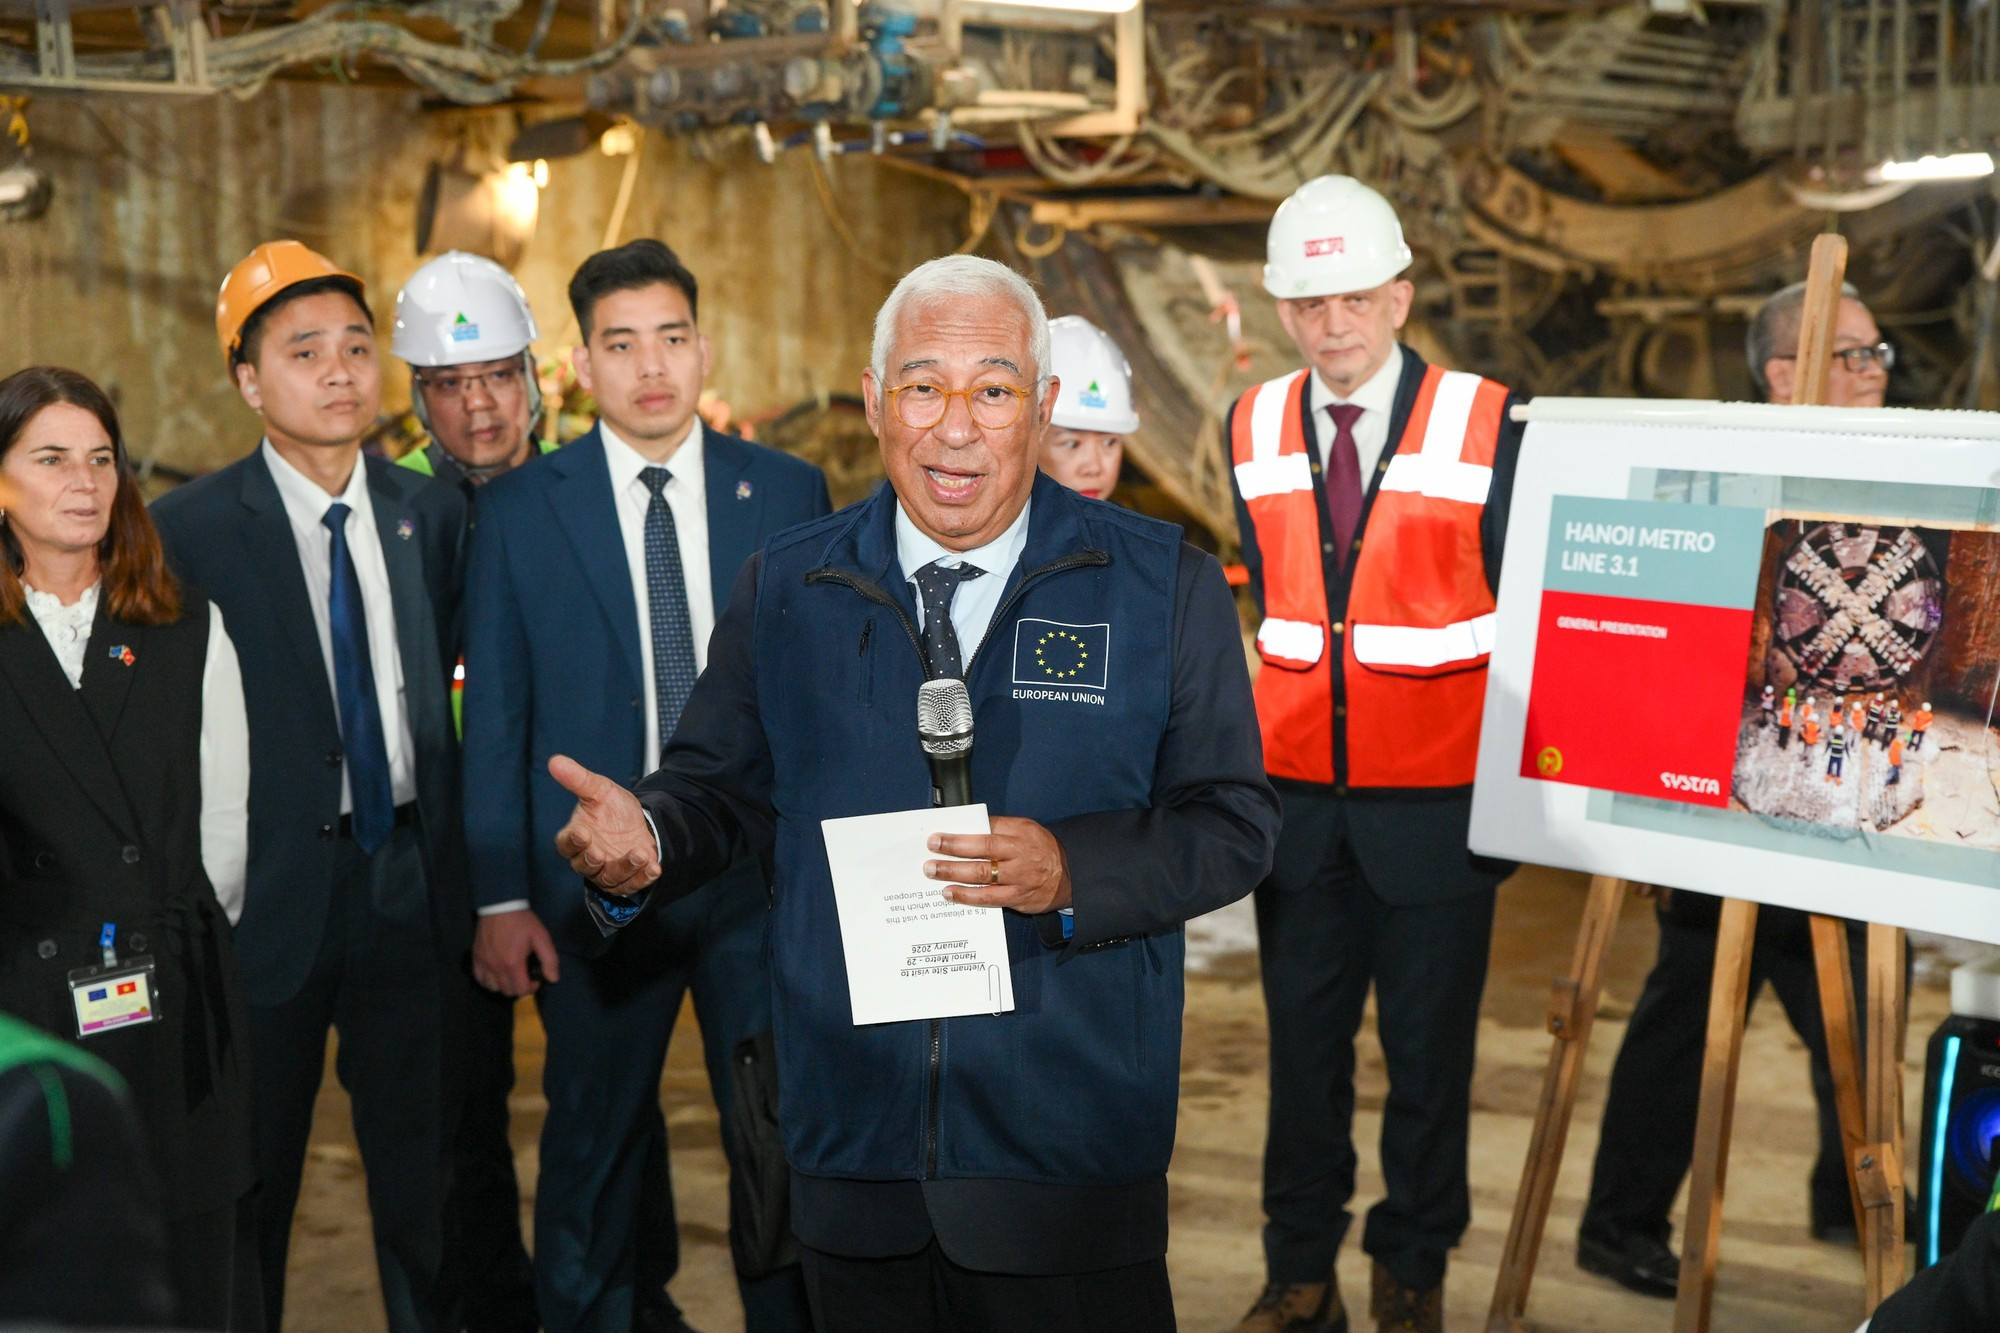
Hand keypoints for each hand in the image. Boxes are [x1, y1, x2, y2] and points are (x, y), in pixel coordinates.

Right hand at [472, 909, 560, 995]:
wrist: (500, 906)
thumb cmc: (523, 922)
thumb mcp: (541, 937)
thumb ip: (549, 960)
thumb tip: (553, 979)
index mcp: (513, 963)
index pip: (521, 990)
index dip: (531, 988)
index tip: (535, 978)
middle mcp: (496, 967)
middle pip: (507, 991)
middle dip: (518, 988)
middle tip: (524, 976)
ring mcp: (484, 963)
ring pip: (492, 988)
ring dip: (503, 986)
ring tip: (511, 975)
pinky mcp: (476, 958)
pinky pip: (479, 979)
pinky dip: (488, 981)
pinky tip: (496, 974)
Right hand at [550, 754, 661, 894]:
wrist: (640, 822)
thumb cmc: (613, 808)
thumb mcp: (600, 789)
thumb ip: (578, 779)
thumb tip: (555, 761)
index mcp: (577, 836)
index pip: (566, 844)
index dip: (572, 841)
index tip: (581, 833)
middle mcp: (589, 857)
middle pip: (584, 866)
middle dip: (592, 861)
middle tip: (601, 852)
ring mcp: (607, 871)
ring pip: (609, 878)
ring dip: (624, 868)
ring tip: (639, 854)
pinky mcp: (626, 880)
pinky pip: (631, 885)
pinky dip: (642, 878)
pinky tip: (653, 867)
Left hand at [923, 816, 1071, 914]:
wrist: (1070, 876)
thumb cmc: (1042, 850)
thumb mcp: (1025, 829)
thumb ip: (999, 829)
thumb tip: (966, 828)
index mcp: (1020, 833)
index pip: (986, 830)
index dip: (961, 835)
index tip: (938, 836)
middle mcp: (1019, 855)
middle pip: (982, 852)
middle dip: (953, 851)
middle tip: (930, 852)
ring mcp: (1019, 878)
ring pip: (982, 876)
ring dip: (954, 874)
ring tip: (934, 872)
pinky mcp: (1017, 898)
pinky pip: (989, 899)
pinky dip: (968, 896)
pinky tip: (951, 893)